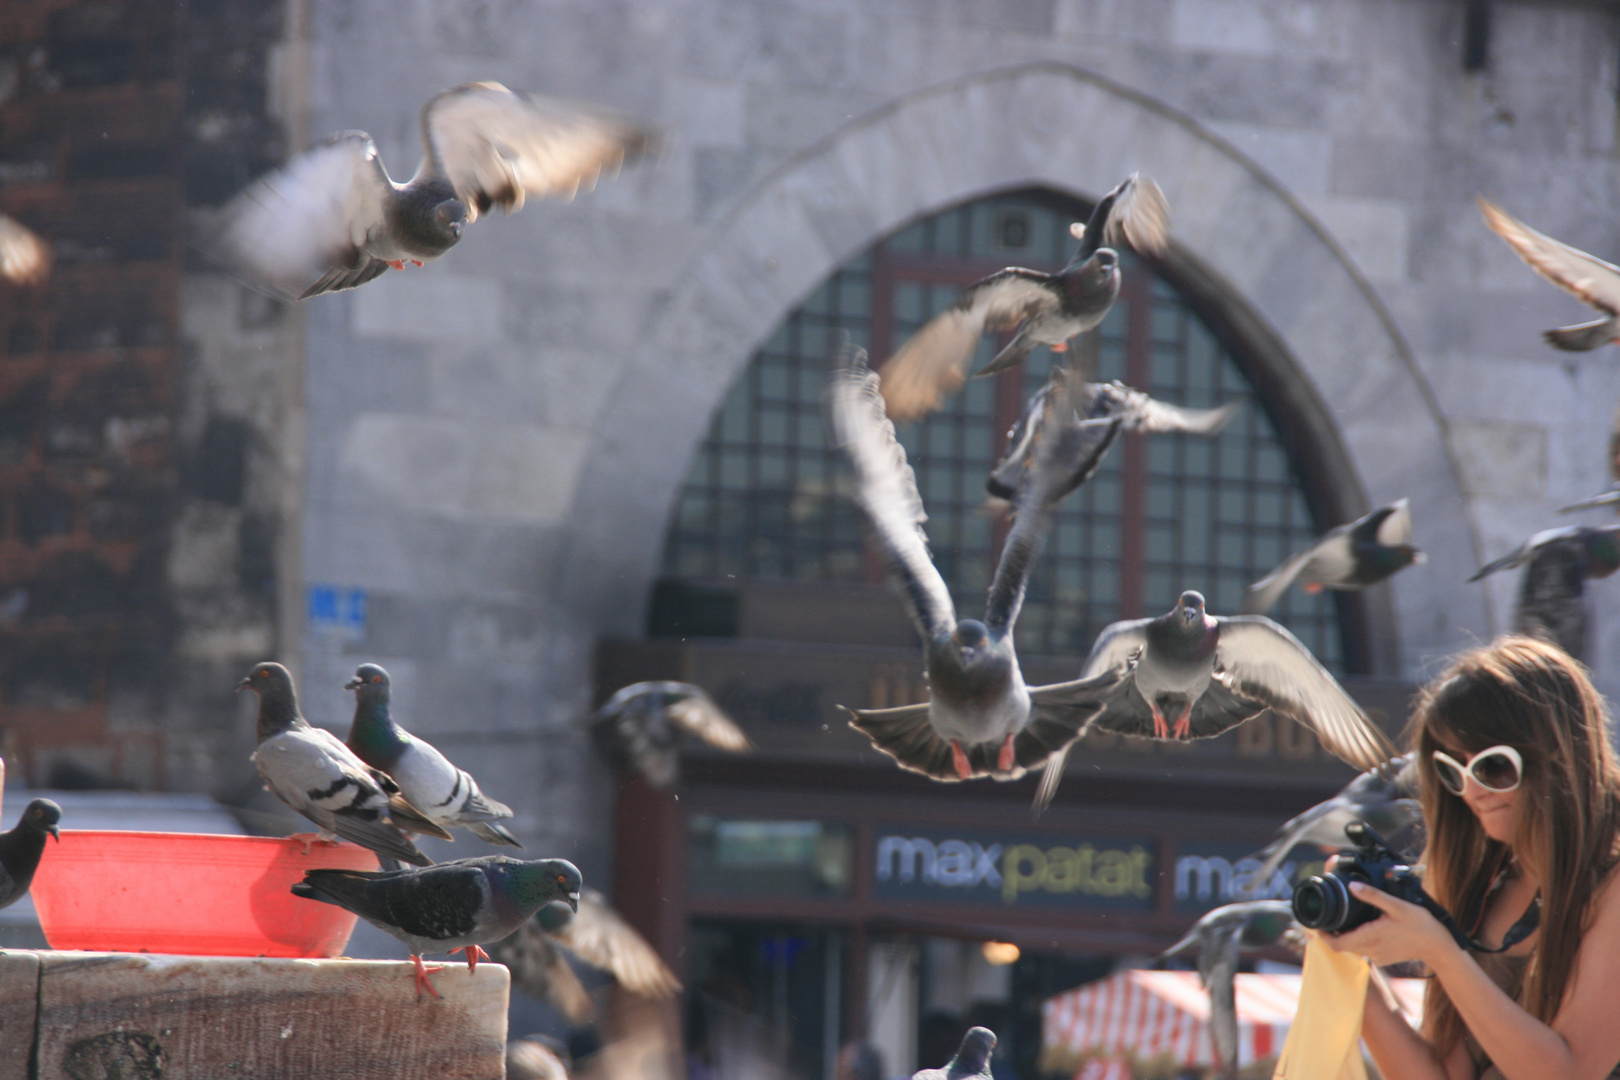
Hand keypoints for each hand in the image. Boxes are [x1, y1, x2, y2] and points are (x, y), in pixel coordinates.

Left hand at [1315, 882, 1460, 967]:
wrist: (1439, 947)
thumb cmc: (1421, 926)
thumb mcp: (1397, 906)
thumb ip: (1374, 896)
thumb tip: (1352, 886)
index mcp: (1369, 938)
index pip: (1335, 945)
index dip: (1322, 936)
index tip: (1316, 924)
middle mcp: (1371, 950)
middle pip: (1342, 945)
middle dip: (1332, 932)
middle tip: (1329, 915)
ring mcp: (1378, 956)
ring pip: (1353, 947)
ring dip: (1347, 935)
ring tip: (1345, 917)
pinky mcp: (1385, 958)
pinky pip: (1366, 949)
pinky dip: (1361, 939)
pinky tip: (1367, 926)